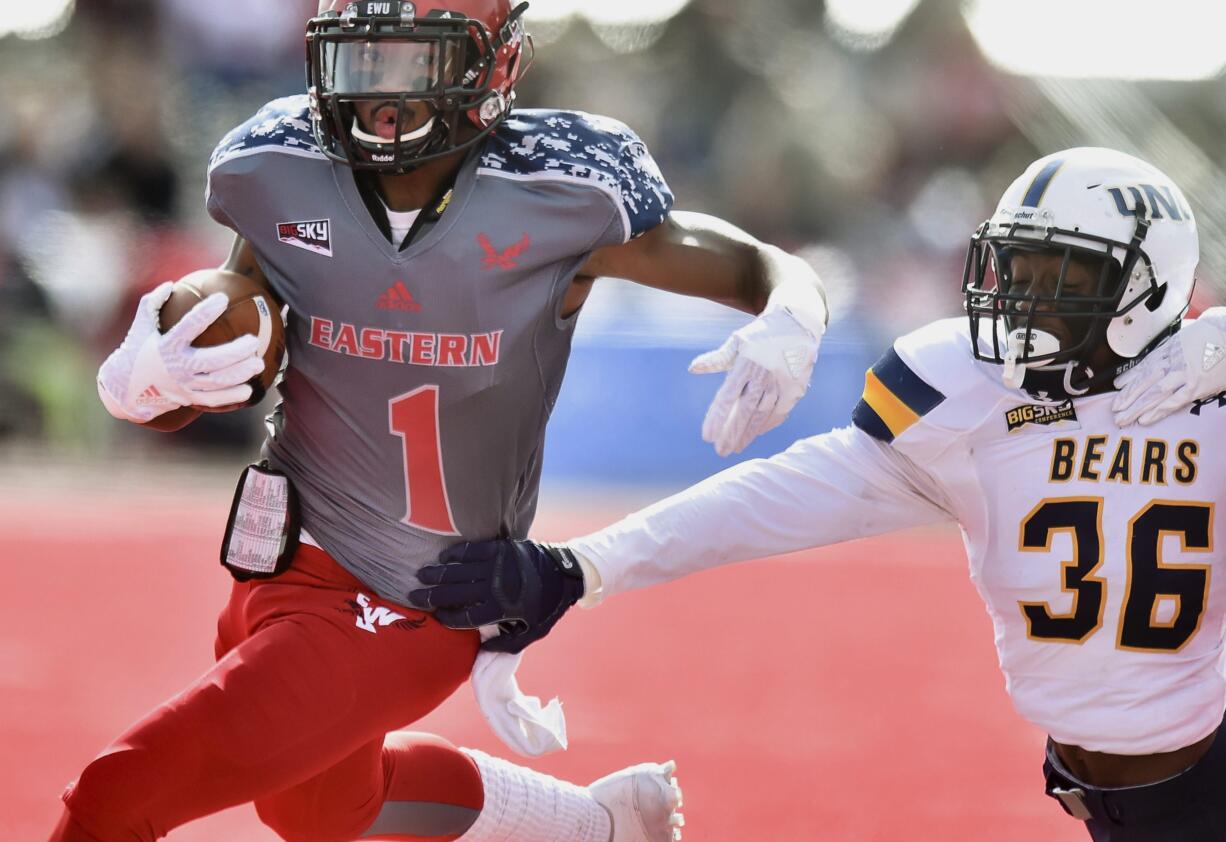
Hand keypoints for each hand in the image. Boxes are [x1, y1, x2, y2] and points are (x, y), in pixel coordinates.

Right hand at [96, 282, 265, 421]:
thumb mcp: (141, 326)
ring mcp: (183, 385)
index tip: (223, 298)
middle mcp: (176, 367)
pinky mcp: (188, 399)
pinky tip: (249, 390)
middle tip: (253, 341)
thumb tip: (170, 285)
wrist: (126, 388)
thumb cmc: (138, 350)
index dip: (205, 312)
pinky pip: (213, 400)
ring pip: (216, 382)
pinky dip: (232, 396)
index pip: (188, 326)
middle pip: (209, 360)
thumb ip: (152, 303)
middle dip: (234, 352)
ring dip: (239, 374)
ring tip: (258, 364)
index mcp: (166, 346)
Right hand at [408, 540, 585, 653]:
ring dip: (438, 573)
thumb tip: (481, 649)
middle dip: (431, 595)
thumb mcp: (531, 633)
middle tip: (414, 595)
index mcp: (501, 610)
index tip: (435, 616)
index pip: (465, 617)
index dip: (447, 617)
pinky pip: (472, 550)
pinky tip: (444, 557)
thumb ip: (506, 644)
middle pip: (454, 592)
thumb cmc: (548, 607)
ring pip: (459, 570)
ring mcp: (496, 566)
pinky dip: (456, 553)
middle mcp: (494, 587)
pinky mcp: (500, 548)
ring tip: (421, 575)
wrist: (565, 573)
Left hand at [690, 308, 820, 455]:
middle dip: (731, 434)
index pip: (727, 398)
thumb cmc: (760, 335)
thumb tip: (692, 369)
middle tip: (720, 451)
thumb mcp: (737, 342)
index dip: (717, 419)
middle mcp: (764, 376)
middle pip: (745, 411)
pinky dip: (768, 424)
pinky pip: (780, 411)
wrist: (796, 322)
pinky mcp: (795, 388)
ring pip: (762, 415)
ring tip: (735, 447)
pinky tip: (757, 433)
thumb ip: (716, 359)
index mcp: (746, 365)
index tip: (707, 437)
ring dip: (748, 433)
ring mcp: (781, 383)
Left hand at [1113, 309, 1225, 426]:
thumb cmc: (1215, 332)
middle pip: (1145, 382)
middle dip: (1128, 397)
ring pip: (1154, 394)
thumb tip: (1163, 350)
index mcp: (1170, 348)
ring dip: (1137, 408)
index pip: (1144, 365)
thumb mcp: (1188, 332)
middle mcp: (1173, 362)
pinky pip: (1174, 402)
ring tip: (1122, 418)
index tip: (1117, 385)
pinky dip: (1159, 411)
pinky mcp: (1197, 387)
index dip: (1129, 377)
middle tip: (1114, 409)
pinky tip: (1145, 419)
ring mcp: (1184, 376)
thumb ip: (1173, 344)